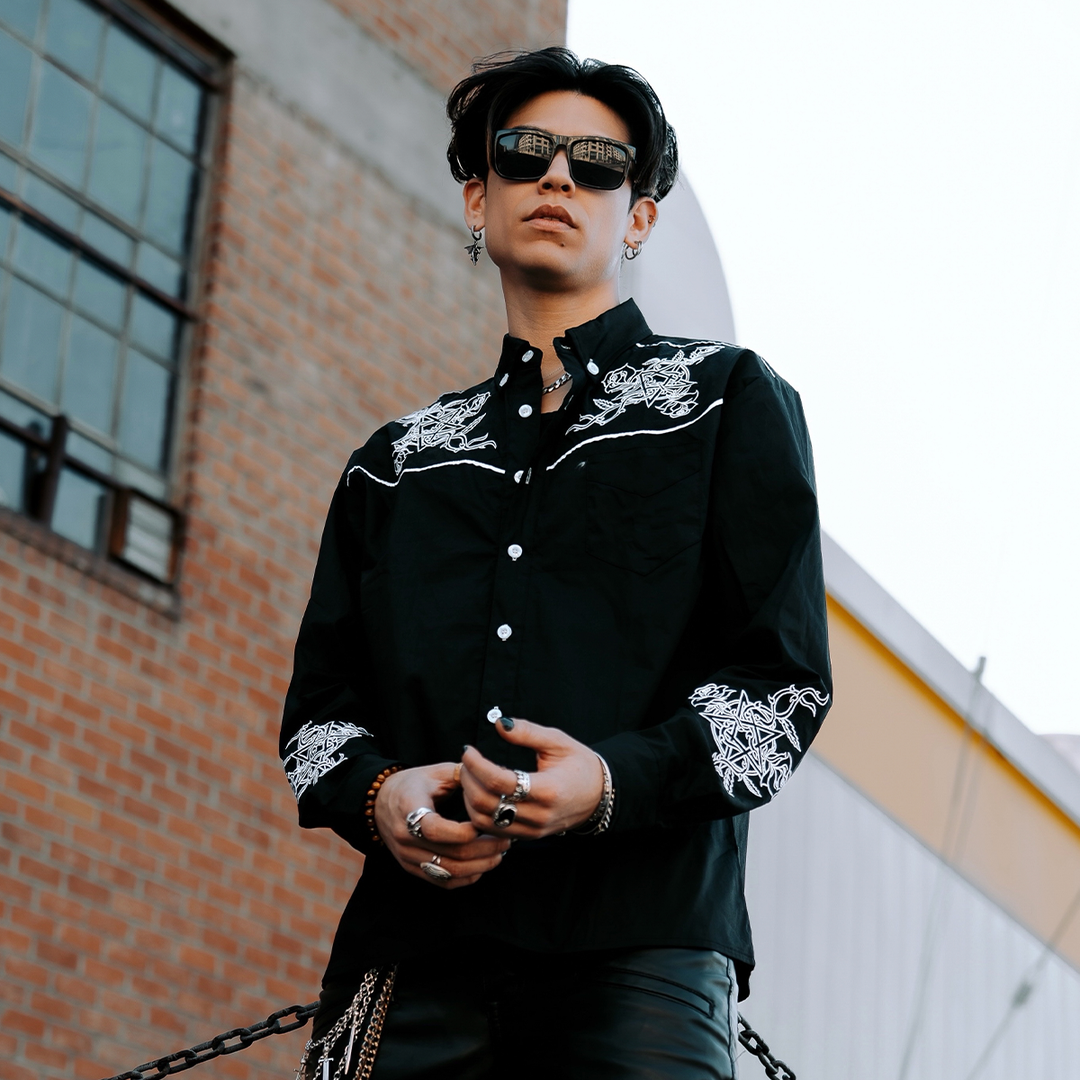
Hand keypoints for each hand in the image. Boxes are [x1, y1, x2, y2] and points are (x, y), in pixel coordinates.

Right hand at [374, 763, 509, 888]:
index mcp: (408, 807)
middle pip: (448, 854)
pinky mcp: (411, 868)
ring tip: (500, 853)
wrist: (381, 802)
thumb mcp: (436, 772)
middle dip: (483, 850)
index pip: (433, 829)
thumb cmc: (414, 784)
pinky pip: (442, 881)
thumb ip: (464, 775)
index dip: (462, 831)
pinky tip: (483, 864)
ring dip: (480, 866)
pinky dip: (466, 877)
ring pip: (448, 872)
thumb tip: (494, 780)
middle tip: (506, 840)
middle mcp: (404, 836)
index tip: (483, 824)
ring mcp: (406, 856)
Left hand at [460, 718, 603, 838]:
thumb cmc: (579, 765)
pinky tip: (478, 794)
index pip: (500, 782)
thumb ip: (528, 732)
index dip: (477, 765)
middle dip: (468, 780)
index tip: (468, 750)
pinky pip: (493, 830)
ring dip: (469, 798)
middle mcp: (539, 815)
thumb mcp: (558, 741)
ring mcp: (532, 830)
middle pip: (487, 804)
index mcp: (548, 790)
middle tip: (465, 762)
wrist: (599, 796)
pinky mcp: (528, 836)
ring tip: (470, 776)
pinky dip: (478, 813)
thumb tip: (499, 723)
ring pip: (485, 821)